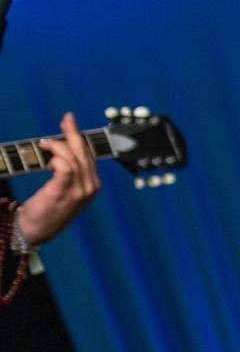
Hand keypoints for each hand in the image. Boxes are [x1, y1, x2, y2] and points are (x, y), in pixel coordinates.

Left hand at [17, 114, 98, 246]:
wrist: (36, 231)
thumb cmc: (47, 211)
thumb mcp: (65, 192)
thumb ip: (69, 175)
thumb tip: (62, 153)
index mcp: (92, 185)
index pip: (89, 155)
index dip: (79, 138)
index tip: (70, 124)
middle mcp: (89, 187)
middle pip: (84, 153)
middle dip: (73, 133)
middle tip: (66, 119)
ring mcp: (78, 191)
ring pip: (74, 158)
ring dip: (58, 146)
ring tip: (45, 144)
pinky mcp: (63, 192)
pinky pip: (64, 167)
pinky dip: (57, 158)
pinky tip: (48, 159)